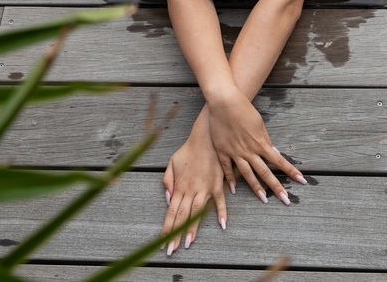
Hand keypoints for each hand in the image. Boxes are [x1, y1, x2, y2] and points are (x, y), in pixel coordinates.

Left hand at [161, 123, 227, 255]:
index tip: (163, 242)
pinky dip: (221, 212)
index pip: (171, 212)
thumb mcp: (172, 163)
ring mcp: (205, 188)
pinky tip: (222, 225)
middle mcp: (191, 190)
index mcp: (179, 186)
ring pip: (197, 212)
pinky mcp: (217, 183)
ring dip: (192, 228)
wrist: (205, 137)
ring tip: (189, 243)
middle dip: (175, 234)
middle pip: (181, 216)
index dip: (167, 228)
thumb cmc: (188, 150)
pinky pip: (219, 201)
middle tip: (172, 250)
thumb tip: (168, 198)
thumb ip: (168, 181)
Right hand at [206, 88, 305, 204]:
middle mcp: (249, 151)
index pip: (279, 161)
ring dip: (257, 188)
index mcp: (261, 143)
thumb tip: (273, 151)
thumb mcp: (259, 123)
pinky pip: (227, 169)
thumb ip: (265, 139)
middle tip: (286, 200)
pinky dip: (230, 180)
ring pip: (247, 174)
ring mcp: (235, 152)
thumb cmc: (244, 110)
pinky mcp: (222, 151)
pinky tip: (233, 190)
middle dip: (277, 187)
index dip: (291, 171)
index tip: (302, 181)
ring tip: (264, 200)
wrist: (224, 102)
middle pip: (265, 173)